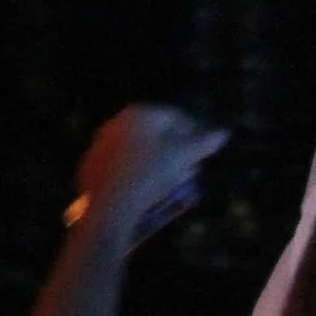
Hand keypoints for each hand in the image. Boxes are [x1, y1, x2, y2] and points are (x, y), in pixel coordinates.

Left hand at [69, 104, 225, 241]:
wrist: (110, 203)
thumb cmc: (151, 173)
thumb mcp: (183, 156)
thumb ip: (204, 143)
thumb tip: (223, 133)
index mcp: (139, 113)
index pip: (175, 117)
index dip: (194, 133)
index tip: (204, 151)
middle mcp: (117, 122)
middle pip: (155, 134)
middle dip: (176, 150)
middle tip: (191, 168)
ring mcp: (101, 143)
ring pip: (138, 150)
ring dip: (159, 162)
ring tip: (175, 181)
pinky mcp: (92, 165)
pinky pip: (122, 166)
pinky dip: (138, 173)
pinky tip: (149, 189)